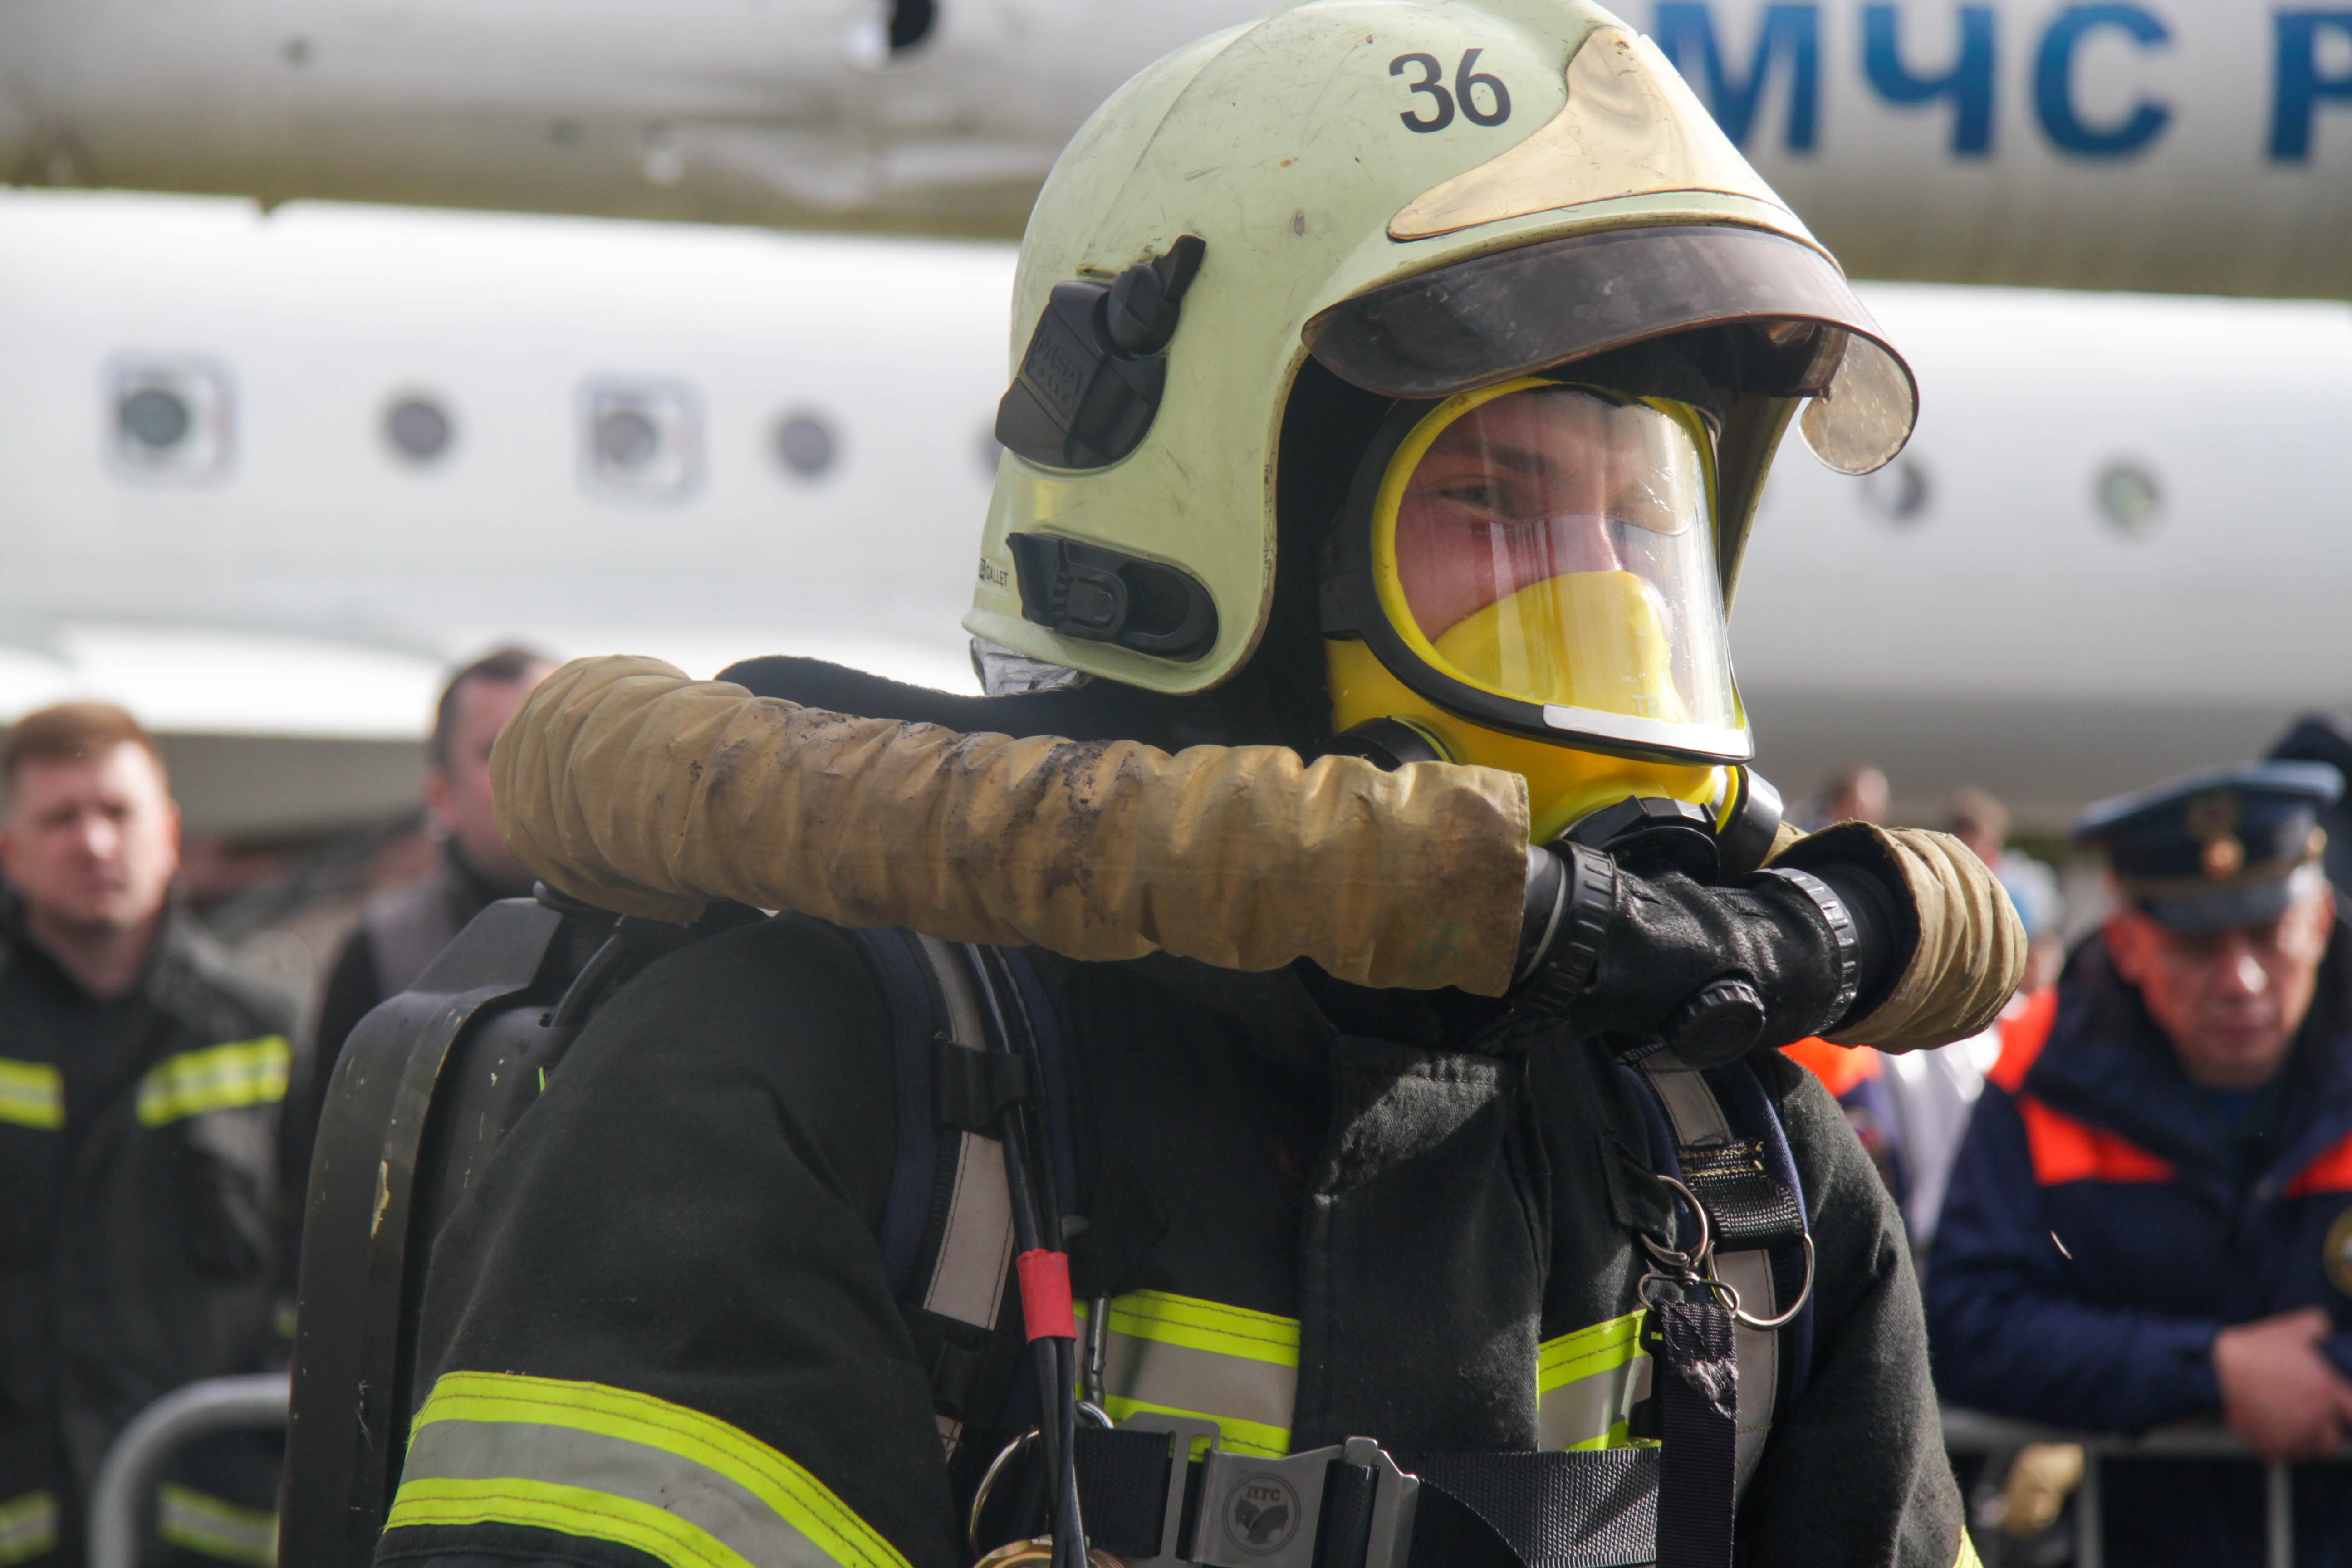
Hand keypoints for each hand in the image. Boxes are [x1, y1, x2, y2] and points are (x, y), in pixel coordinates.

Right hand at [2212, 1307, 2351, 1460]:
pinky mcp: (2270, 1444)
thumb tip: (2325, 1328)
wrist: (2216, 1371)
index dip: (2347, 1413)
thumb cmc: (2253, 1351)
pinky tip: (2264, 1430)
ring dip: (2298, 1442)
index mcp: (2325, 1390)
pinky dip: (2273, 1447)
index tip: (2339, 1411)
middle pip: (2331, 1442)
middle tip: (2306, 1421)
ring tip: (2282, 1426)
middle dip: (2321, 1433)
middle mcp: (2315, 1416)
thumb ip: (2316, 1325)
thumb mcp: (2289, 1328)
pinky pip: (2279, 1455)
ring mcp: (2293, 1433)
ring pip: (2305, 1451)